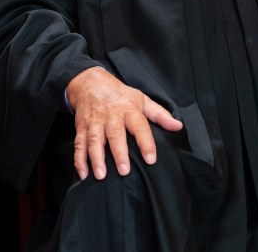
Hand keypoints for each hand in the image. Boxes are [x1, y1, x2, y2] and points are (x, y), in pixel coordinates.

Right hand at [66, 67, 182, 180]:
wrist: (90, 82)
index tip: (151, 159)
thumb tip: (178, 126)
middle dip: (118, 152)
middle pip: (114, 134)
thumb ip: (159, 115)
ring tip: (101, 175)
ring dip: (96, 158)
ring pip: (94, 140)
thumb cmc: (120, 94)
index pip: (139, 126)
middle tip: (124, 171)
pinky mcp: (81, 126)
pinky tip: (83, 173)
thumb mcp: (141, 99)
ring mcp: (94, 121)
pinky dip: (79, 159)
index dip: (145, 142)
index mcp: (128, 109)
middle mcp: (110, 115)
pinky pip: (79, 143)